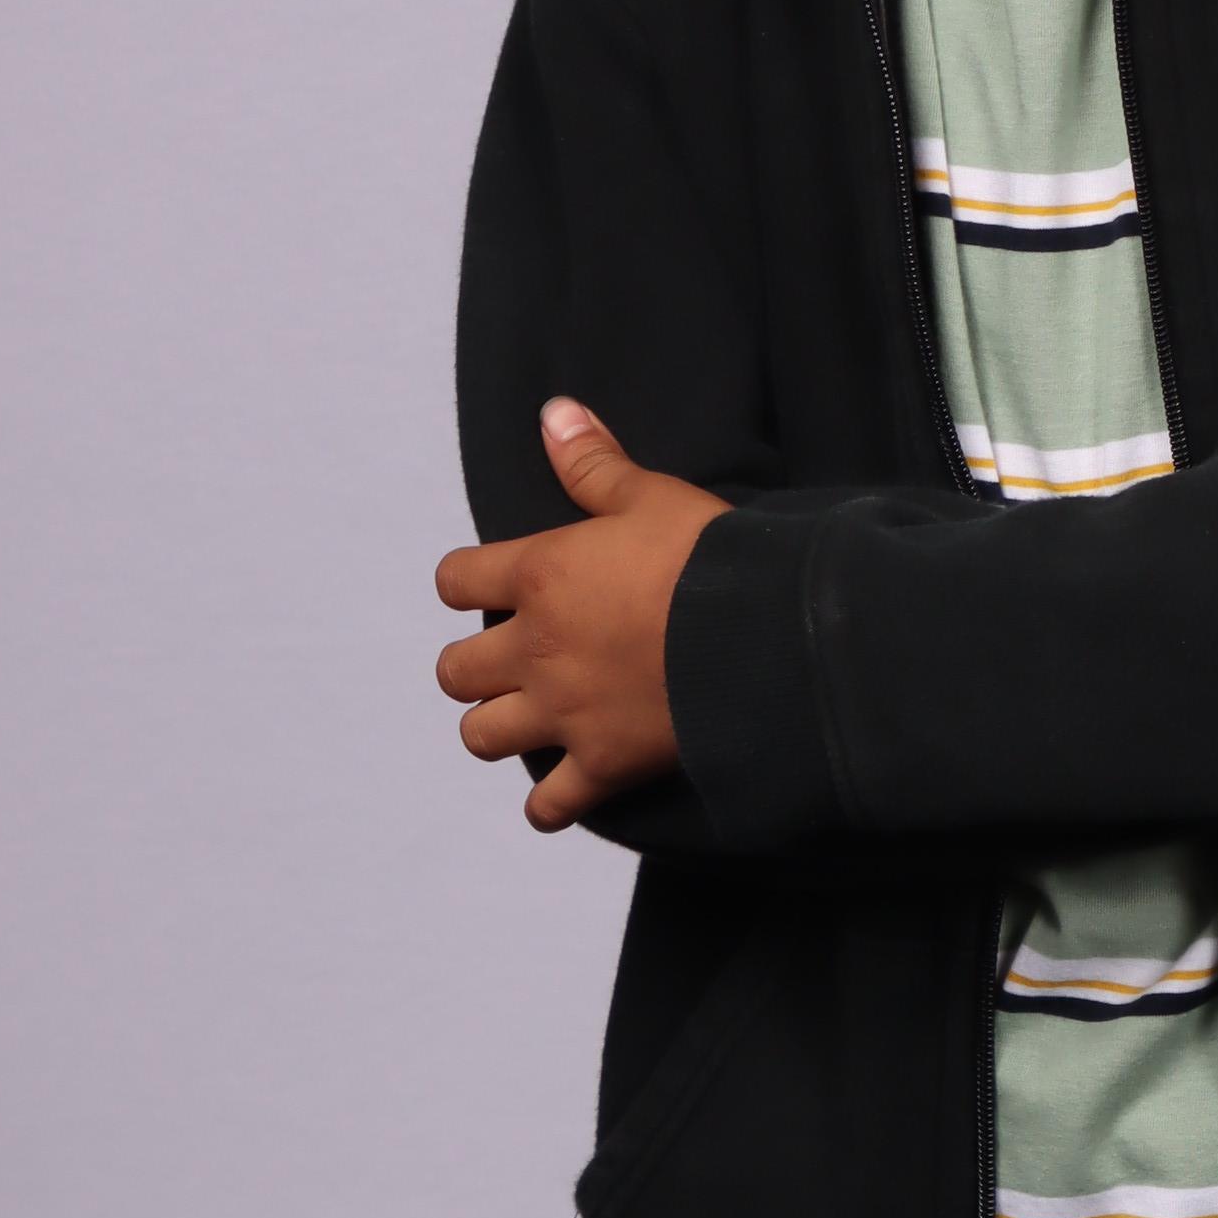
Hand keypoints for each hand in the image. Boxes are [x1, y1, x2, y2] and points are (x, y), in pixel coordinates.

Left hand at [434, 402, 725, 830]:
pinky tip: (561, 792)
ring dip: (497, 727)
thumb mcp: (651, 496)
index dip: (467, 583)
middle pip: (455, 671)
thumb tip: (553, 413)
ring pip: (482, 736)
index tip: (490, 585)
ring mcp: (564, 713)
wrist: (762, 634)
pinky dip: (549, 804)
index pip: (456, 581)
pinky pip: (549, 805)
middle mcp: (536, 650)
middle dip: (474, 666)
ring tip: (528, 718)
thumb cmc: (706, 557)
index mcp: (539, 577)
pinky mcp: (602, 764)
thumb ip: (594, 464)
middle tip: (513, 659)